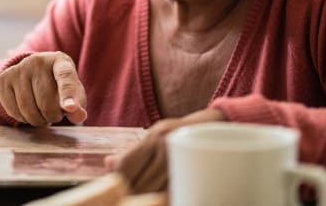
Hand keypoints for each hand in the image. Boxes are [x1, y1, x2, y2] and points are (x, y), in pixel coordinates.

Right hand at [0, 51, 87, 125]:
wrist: (33, 71)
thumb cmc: (58, 84)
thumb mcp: (73, 91)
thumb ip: (78, 104)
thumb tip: (78, 115)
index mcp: (60, 61)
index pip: (65, 77)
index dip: (68, 94)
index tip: (70, 108)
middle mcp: (37, 61)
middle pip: (46, 102)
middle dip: (53, 116)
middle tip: (54, 114)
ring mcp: (18, 69)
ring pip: (28, 109)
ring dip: (38, 120)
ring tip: (43, 114)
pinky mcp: (3, 79)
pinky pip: (13, 111)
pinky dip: (23, 118)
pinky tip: (28, 111)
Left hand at [105, 108, 225, 192]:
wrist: (218, 127)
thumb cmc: (181, 135)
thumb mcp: (155, 137)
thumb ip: (132, 152)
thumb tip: (107, 163)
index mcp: (153, 137)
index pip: (126, 165)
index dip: (119, 183)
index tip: (118, 193)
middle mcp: (166, 145)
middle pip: (141, 182)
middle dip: (135, 196)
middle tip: (132, 201)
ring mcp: (181, 157)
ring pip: (157, 191)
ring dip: (150, 201)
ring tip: (146, 202)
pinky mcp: (195, 170)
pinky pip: (174, 192)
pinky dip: (165, 199)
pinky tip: (161, 201)